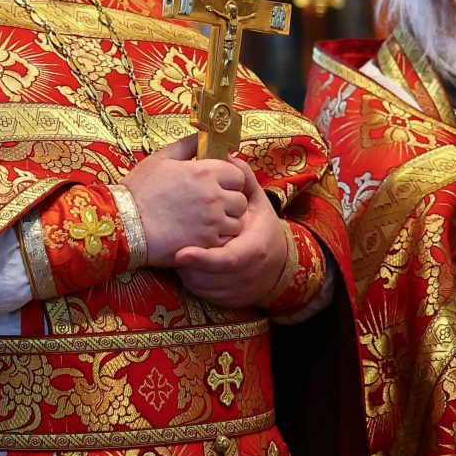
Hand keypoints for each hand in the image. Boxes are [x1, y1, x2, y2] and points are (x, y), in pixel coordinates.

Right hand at [122, 133, 250, 265]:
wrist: (122, 223)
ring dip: (226, 222)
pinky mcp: (207, 243)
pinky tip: (200, 234)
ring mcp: (212, 222)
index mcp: (205, 172)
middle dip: (230, 202)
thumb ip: (186, 145)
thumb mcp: (160, 159)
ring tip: (207, 222)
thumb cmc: (138, 190)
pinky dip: (217, 239)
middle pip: (241, 200)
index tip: (218, 185)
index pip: (238, 175)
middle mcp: (214, 196)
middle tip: (212, 205)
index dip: (229, 180)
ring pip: (236, 223)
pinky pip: (225, 241)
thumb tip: (203, 135)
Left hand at [168, 162, 292, 308]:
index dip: (202, 259)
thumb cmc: (261, 226)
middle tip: (175, 250)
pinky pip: (204, 296)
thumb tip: (226, 153)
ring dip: (188, 273)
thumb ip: (242, 180)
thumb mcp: (258, 202)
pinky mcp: (231, 302)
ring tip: (183, 253)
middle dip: (188, 266)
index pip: (227, 259)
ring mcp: (240, 291)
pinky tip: (191, 268)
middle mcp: (248, 274)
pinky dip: (194, 284)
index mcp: (254, 249)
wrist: (280, 264)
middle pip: (209, 277)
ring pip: (202, 288)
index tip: (179, 253)